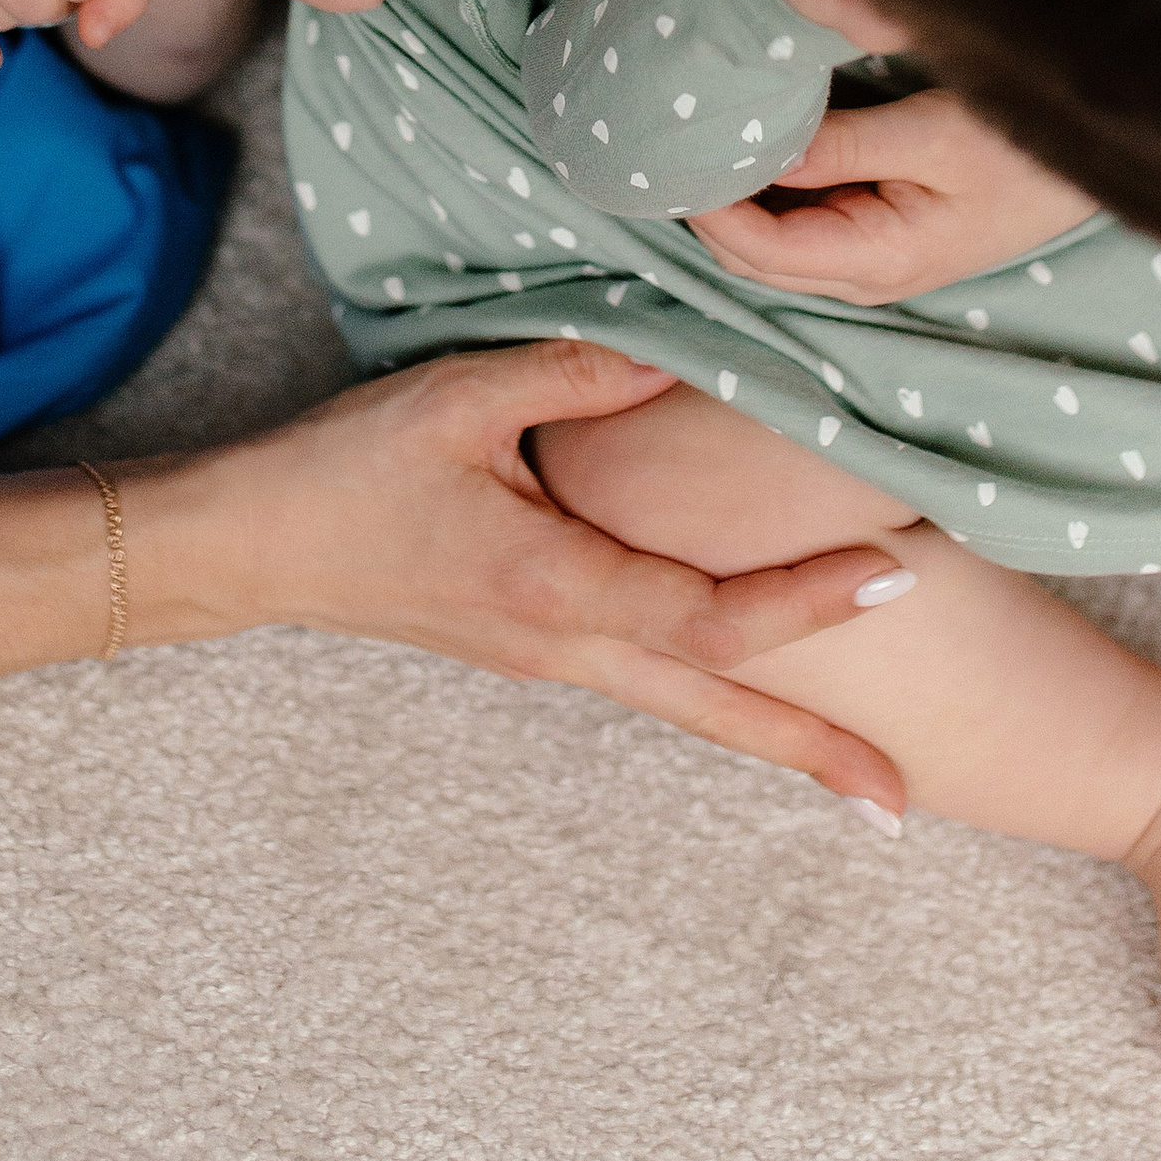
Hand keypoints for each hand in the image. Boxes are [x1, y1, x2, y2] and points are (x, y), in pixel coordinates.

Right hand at [136, 339, 911, 814]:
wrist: (255, 547)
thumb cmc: (348, 469)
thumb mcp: (459, 396)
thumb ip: (580, 373)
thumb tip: (690, 355)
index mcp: (552, 586)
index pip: (705, 611)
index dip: (804, 598)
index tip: (891, 573)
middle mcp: (563, 645)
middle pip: (714, 706)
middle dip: (812, 751)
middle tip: (905, 805)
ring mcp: (550, 659)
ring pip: (688, 704)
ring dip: (777, 737)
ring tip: (864, 776)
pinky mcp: (537, 648)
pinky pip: (652, 679)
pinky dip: (720, 694)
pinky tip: (761, 696)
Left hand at [691, 83, 1093, 303]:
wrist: (1093, 162)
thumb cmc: (1023, 148)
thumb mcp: (931, 134)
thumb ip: (842, 144)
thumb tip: (757, 148)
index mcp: (877, 260)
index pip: (760, 248)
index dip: (707, 206)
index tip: (672, 148)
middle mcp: (869, 276)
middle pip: (755, 257)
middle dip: (707, 208)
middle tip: (668, 138)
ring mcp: (877, 261)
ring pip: (775, 245)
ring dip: (736, 201)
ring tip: (699, 138)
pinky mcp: (886, 235)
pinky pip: (806, 225)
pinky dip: (770, 194)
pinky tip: (755, 146)